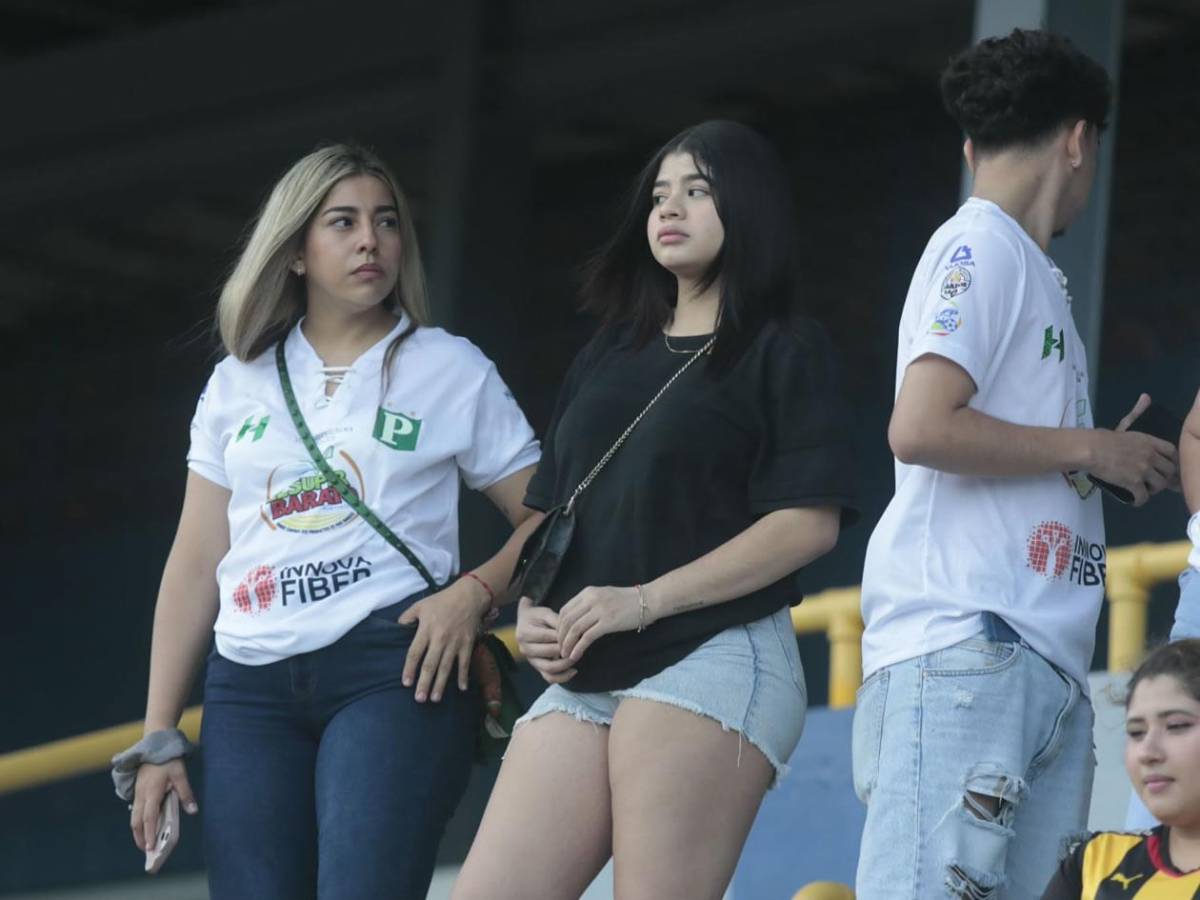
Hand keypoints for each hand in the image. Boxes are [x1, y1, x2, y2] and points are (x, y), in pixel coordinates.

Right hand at [130, 758, 197, 851]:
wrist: (156, 742)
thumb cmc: (169, 759)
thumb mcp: (180, 774)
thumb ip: (186, 793)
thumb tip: (193, 811)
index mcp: (152, 792)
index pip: (149, 817)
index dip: (149, 833)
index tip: (150, 847)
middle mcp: (141, 794)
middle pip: (136, 821)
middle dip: (140, 837)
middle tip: (147, 850)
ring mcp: (137, 792)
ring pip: (134, 816)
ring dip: (138, 830)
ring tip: (145, 841)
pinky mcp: (138, 789)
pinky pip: (136, 809)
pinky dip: (139, 820)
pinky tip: (146, 824)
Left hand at [398, 579, 488, 702]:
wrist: (469, 596)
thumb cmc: (442, 601)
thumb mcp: (420, 605)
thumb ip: (407, 617)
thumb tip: (396, 628)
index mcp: (426, 629)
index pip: (415, 653)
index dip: (409, 668)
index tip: (406, 683)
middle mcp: (440, 638)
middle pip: (430, 664)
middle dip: (424, 683)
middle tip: (419, 699)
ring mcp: (455, 642)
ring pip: (446, 667)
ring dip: (440, 684)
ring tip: (435, 699)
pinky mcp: (467, 643)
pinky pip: (465, 662)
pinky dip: (463, 675)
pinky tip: (461, 688)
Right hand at [516, 597, 575, 683]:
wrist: (525, 622)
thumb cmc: (537, 616)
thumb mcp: (546, 613)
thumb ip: (558, 622)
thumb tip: (573, 632)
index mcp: (524, 633)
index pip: (547, 637)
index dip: (563, 636)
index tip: (577, 633)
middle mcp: (525, 649)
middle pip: (549, 652)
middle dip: (566, 649)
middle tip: (580, 644)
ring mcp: (531, 660)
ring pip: (549, 668)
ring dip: (566, 664)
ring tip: (577, 656)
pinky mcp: (537, 667)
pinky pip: (549, 677)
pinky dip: (562, 677)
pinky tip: (574, 671)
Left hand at [557, 585, 642, 662]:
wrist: (647, 600)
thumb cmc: (627, 600)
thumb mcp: (604, 595)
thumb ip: (589, 603)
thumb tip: (574, 618)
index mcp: (588, 592)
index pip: (565, 610)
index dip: (558, 626)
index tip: (559, 637)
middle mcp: (591, 599)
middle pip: (566, 620)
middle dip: (560, 637)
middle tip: (559, 649)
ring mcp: (599, 610)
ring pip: (575, 629)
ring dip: (567, 644)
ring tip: (565, 655)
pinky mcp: (608, 622)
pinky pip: (587, 637)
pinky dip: (578, 648)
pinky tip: (576, 655)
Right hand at [1089, 393, 1177, 505]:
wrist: (1089, 449)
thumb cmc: (1103, 437)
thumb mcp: (1125, 423)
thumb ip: (1137, 412)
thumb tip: (1146, 397)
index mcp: (1149, 441)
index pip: (1171, 452)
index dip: (1172, 460)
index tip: (1165, 465)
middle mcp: (1150, 456)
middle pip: (1169, 470)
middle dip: (1164, 477)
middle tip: (1155, 481)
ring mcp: (1143, 470)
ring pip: (1159, 485)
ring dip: (1154, 489)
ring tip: (1145, 490)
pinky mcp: (1133, 483)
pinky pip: (1144, 496)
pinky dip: (1140, 500)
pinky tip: (1135, 500)